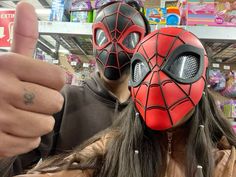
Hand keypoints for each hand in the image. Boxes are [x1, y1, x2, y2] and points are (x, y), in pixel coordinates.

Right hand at [0, 2, 65, 157]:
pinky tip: (12, 128)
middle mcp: (3, 90)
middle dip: (45, 102)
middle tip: (28, 99)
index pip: (59, 77)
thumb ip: (22, 36)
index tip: (42, 82)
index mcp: (9, 66)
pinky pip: (30, 143)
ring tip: (20, 114)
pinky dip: (24, 138)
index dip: (53, 81)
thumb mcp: (5, 57)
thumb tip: (27, 6)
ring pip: (45, 125)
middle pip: (56, 103)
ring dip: (36, 121)